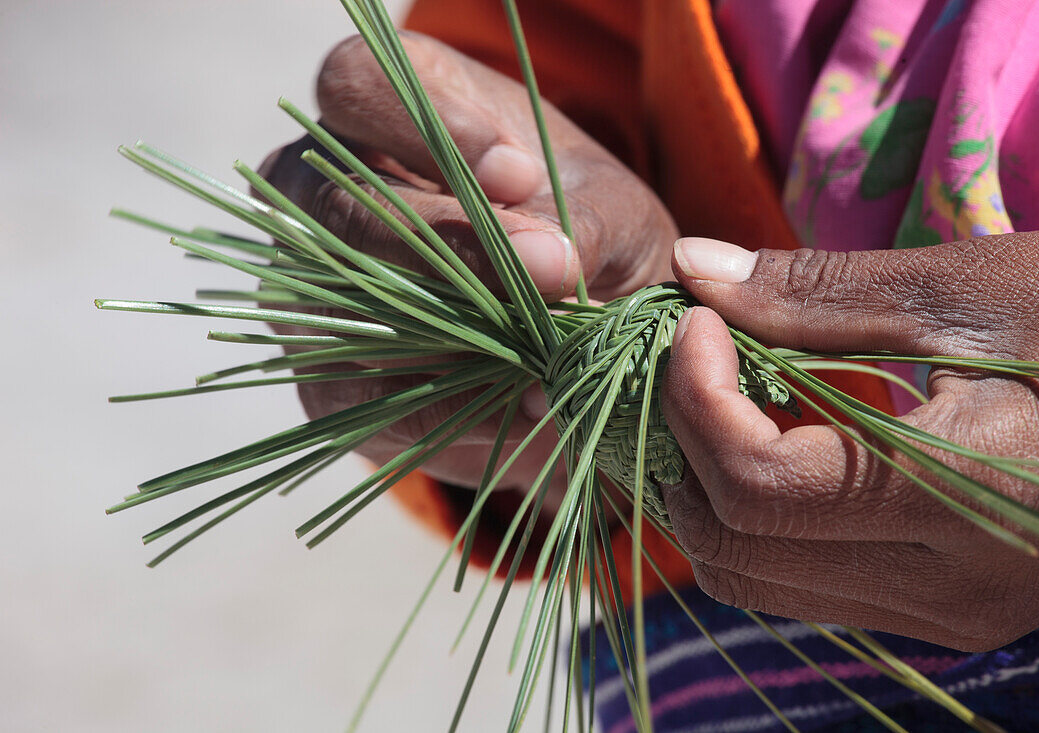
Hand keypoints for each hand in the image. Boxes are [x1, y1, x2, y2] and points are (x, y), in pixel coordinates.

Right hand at [258, 33, 675, 490]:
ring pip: (336, 306)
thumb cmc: (587, 234)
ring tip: (547, 359)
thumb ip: (583, 224)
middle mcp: (320, 192)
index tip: (519, 175)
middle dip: (439, 248)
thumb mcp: (609, 215)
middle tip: (541, 281)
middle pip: (335, 204)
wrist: (578, 330)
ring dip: (445, 337)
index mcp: (384, 109)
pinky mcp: (324, 376)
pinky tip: (519, 406)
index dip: (425, 128)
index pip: (358, 83)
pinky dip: (442, 408)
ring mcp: (305, 289)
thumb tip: (547, 262)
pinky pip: (356, 394)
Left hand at [661, 225, 1038, 650]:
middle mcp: (952, 586)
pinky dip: (759, 517)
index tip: (694, 321)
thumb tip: (689, 264)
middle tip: (696, 354)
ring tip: (723, 393)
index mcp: (968, 493)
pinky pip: (805, 582)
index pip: (757, 485)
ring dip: (709, 487)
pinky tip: (775, 440)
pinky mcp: (951, 610)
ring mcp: (952, 613)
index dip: (693, 398)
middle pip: (735, 546)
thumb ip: (814, 291)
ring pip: (755, 579)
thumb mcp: (969, 286)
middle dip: (681, 443)